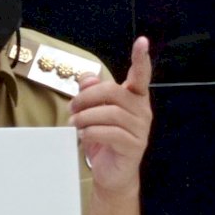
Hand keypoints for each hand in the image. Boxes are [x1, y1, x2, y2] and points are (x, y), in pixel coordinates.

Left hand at [69, 36, 152, 195]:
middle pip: (113, 92)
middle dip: (87, 97)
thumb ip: (91, 90)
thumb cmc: (103, 137)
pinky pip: (108, 132)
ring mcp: (140, 129)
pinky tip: (84, 135)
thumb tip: (88, 77)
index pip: (141, 74)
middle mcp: (141, 110)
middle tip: (72, 107)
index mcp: (134, 97)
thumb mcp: (93, 111)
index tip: (142, 41)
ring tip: (75, 123)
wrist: (111, 172)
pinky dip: (90, 132)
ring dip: (85, 117)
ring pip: (109, 113)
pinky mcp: (133, 146)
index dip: (141, 58)